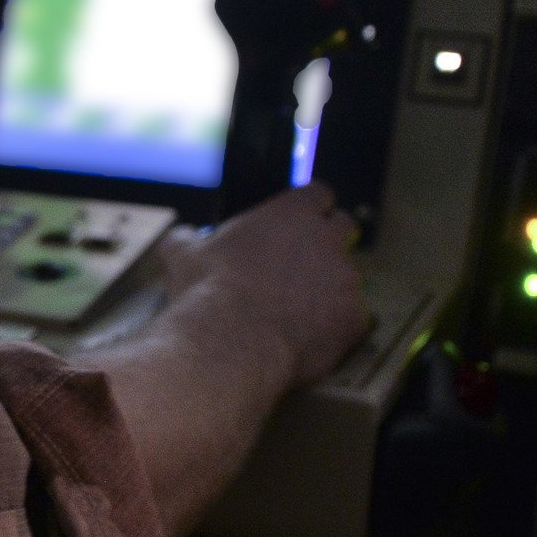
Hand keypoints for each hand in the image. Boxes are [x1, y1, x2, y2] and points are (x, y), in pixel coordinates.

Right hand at [164, 183, 369, 387]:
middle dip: (330, 243)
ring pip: (347, 278)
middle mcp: (325, 239)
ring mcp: (345, 278)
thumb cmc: (207, 294)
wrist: (230, 343)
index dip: (309, 209)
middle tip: (304, 266)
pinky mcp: (354, 318)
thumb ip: (188, 238)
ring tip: (297, 312)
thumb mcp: (183, 255)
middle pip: (345, 227)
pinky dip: (335, 328)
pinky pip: (352, 319)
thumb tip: (182, 237)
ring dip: (328, 290)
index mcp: (289, 214)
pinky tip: (308, 338)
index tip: (299, 223)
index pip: (318, 194)